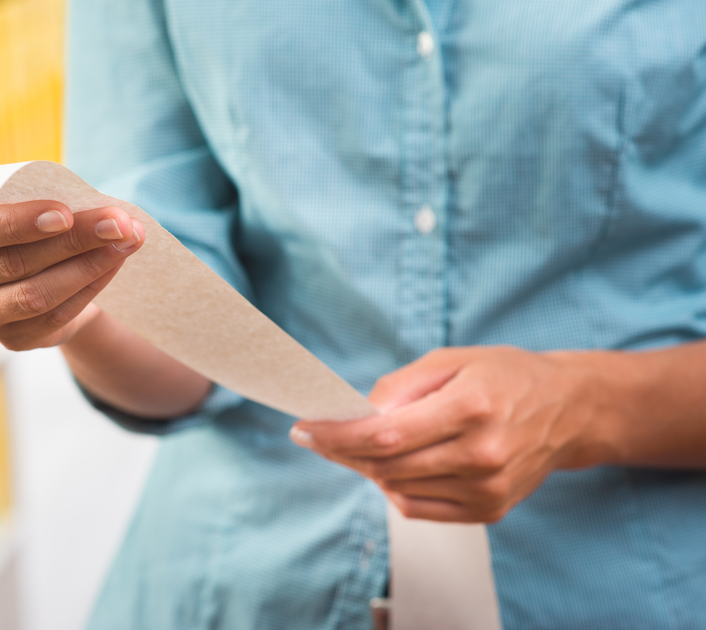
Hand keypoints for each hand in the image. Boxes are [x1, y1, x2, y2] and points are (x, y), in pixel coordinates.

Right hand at [0, 200, 144, 350]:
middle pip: (17, 263)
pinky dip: (91, 285)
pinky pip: (57, 315)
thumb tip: (92, 203)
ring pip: (38, 294)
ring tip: (126, 241)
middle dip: (74, 239)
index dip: (21, 223)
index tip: (65, 212)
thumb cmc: (26, 231)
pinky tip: (115, 263)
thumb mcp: (21, 211)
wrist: (35, 280)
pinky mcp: (15, 339)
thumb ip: (39, 206)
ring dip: (89, 264)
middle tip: (117, 221)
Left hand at [290, 347, 606, 522]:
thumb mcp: (451, 360)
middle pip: (386, 466)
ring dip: (368, 468)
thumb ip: (400, 385)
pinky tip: (396, 464)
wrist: (569, 410)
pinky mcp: (489, 510)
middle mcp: (481, 454)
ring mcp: (487, 489)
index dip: (337, 436)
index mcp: (471, 407)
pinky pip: (419, 508)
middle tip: (320, 434)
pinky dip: (395, 487)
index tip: (303, 430)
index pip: (385, 434)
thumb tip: (356, 412)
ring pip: (398, 489)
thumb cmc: (504, 376)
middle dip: (343, 451)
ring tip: (365, 442)